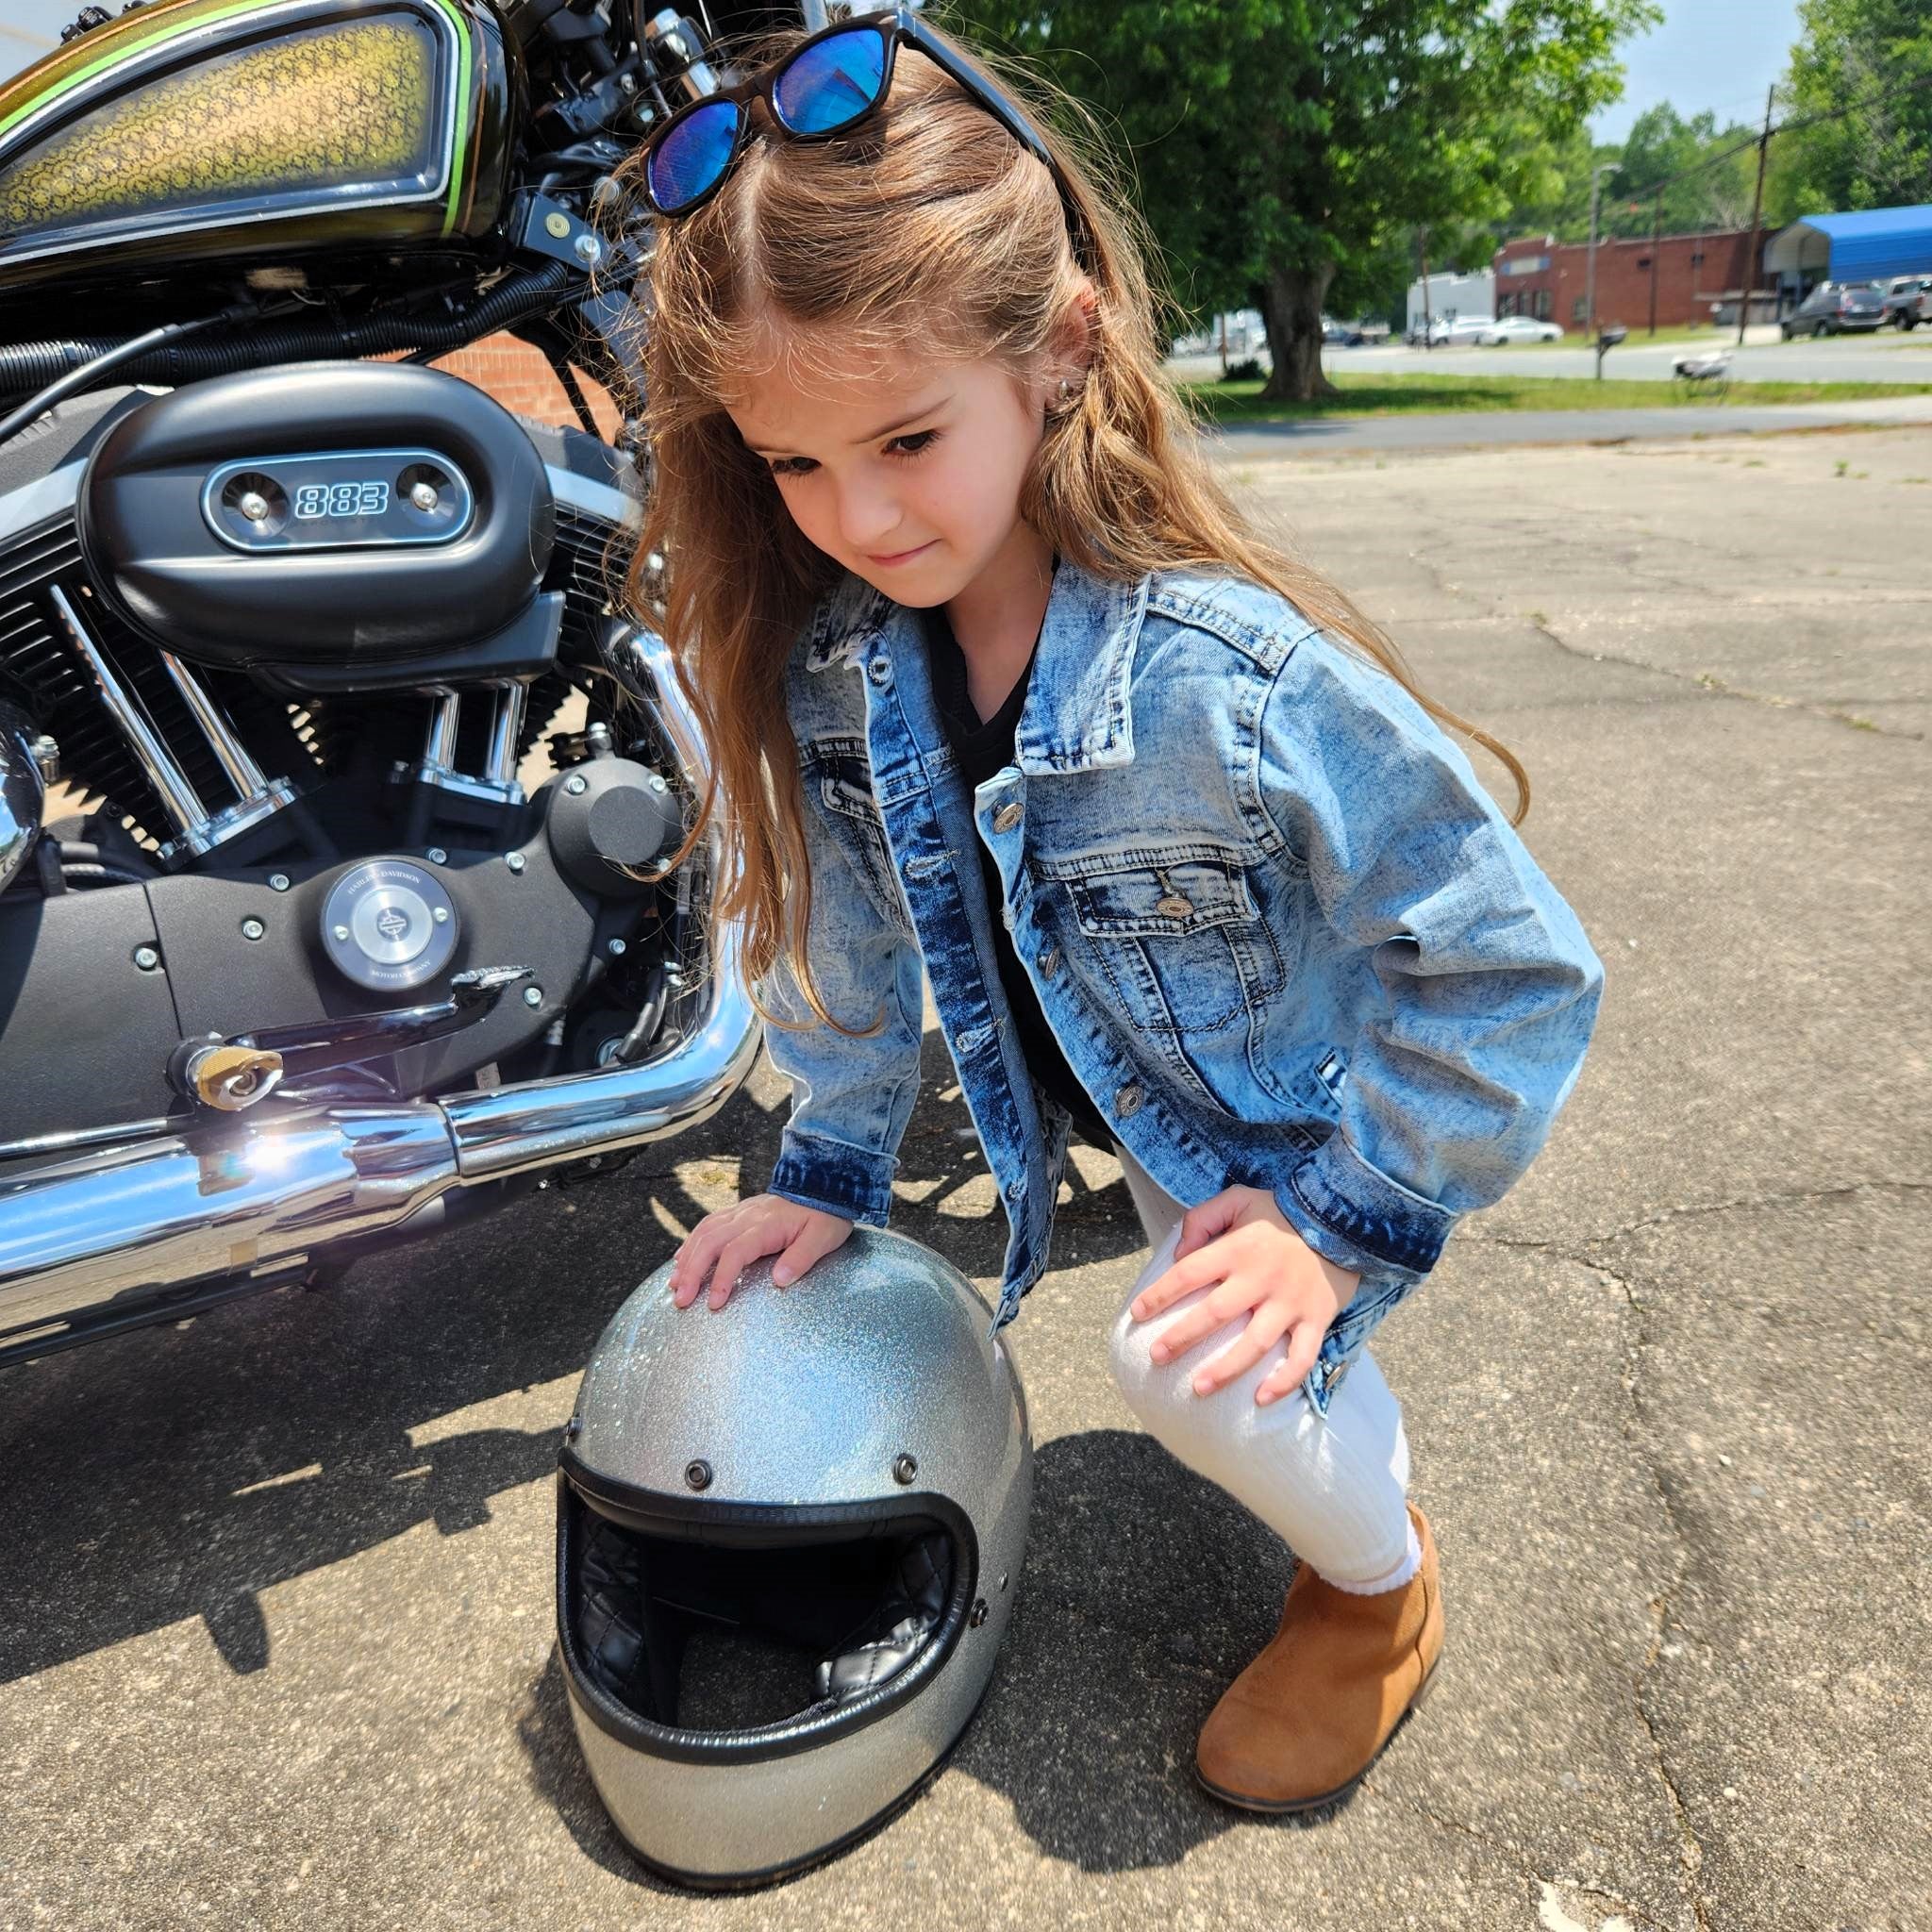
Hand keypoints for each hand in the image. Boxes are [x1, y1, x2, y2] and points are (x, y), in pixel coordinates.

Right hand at [668, 1194, 854, 1311]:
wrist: (823, 1183)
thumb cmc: (825, 1214)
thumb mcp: (823, 1237)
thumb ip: (801, 1258)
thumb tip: (779, 1280)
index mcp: (767, 1225)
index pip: (736, 1252)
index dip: (722, 1278)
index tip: (715, 1303)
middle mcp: (747, 1217)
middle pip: (710, 1242)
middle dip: (692, 1272)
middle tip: (681, 1299)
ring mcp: (741, 1212)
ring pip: (704, 1232)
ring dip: (687, 1258)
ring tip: (675, 1284)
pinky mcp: (739, 1211)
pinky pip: (708, 1224)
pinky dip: (691, 1242)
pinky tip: (681, 1258)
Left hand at [1127, 1185, 1359, 1404]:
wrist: (1343, 1217)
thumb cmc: (1281, 1212)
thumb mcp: (1238, 1199)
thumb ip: (1203, 1219)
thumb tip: (1179, 1252)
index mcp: (1238, 1248)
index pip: (1189, 1273)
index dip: (1160, 1294)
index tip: (1137, 1313)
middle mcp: (1261, 1278)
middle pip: (1215, 1313)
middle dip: (1182, 1337)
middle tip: (1157, 1357)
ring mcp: (1290, 1302)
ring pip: (1254, 1343)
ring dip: (1226, 1369)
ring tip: (1198, 1388)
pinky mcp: (1316, 1319)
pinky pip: (1301, 1357)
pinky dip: (1284, 1380)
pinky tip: (1261, 1399)